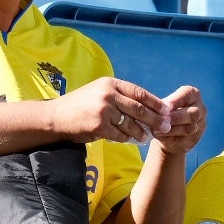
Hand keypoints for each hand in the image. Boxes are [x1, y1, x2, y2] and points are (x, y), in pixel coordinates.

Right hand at [50, 77, 170, 143]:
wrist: (56, 117)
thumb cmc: (81, 105)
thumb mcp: (100, 91)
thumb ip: (120, 96)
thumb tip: (147, 107)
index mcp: (111, 84)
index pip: (139, 93)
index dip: (155, 103)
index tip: (167, 111)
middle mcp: (108, 94)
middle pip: (139, 109)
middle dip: (155, 119)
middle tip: (165, 127)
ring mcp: (103, 110)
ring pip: (131, 124)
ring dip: (142, 132)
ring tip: (147, 137)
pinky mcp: (99, 126)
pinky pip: (120, 135)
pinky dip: (126, 138)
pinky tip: (130, 140)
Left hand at [152, 85, 205, 154]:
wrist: (167, 133)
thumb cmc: (164, 113)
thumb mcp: (164, 106)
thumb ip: (163, 106)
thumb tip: (159, 107)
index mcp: (193, 95)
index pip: (188, 94)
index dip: (176, 100)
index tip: (164, 106)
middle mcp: (200, 109)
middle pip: (193, 113)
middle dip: (176, 117)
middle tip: (162, 120)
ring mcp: (200, 125)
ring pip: (189, 128)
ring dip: (171, 130)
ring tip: (156, 129)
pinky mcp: (194, 139)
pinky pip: (184, 139)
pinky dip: (170, 138)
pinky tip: (159, 136)